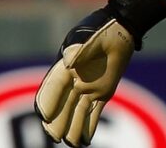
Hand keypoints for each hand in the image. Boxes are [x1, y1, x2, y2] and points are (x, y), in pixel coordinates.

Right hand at [34, 0, 165, 145]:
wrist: (121, 29)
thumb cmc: (103, 29)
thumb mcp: (90, 36)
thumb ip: (79, 48)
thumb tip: (68, 60)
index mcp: (65, 66)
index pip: (53, 87)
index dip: (48, 101)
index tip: (44, 115)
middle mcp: (73, 80)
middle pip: (62, 105)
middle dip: (57, 122)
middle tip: (54, 137)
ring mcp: (87, 88)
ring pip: (76, 113)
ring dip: (72, 129)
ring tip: (71, 144)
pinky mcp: (101, 92)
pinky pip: (93, 113)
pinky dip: (88, 127)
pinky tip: (85, 141)